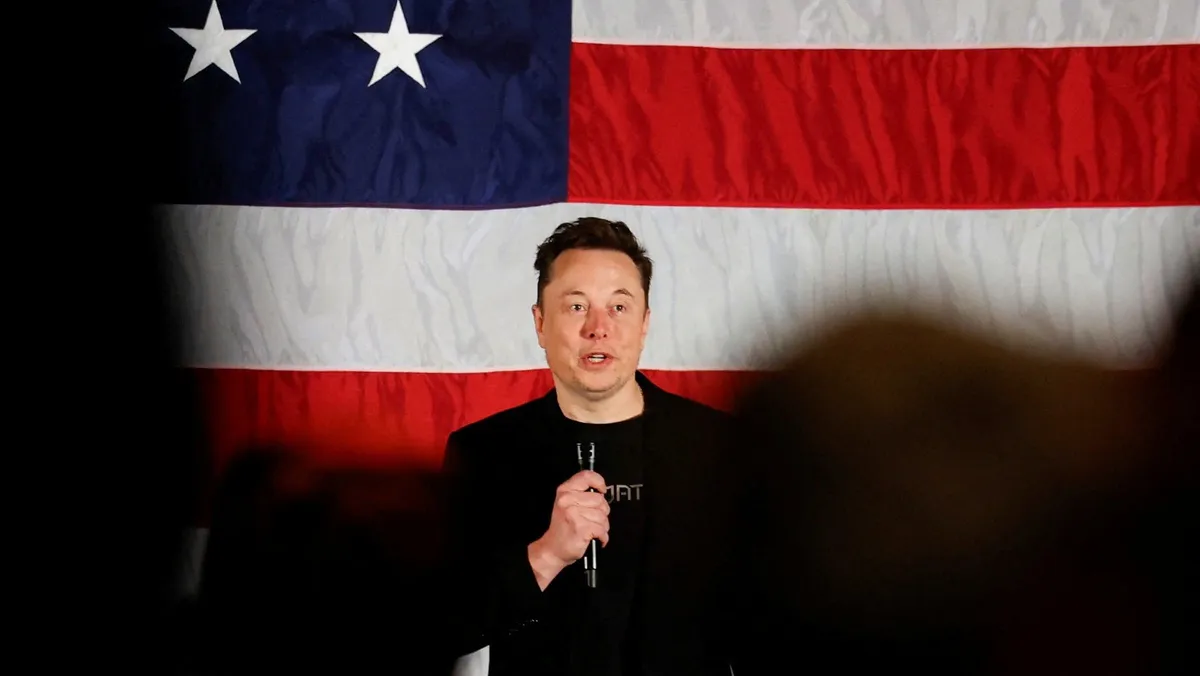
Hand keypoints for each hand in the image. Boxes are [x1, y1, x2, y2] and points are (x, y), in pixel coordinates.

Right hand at [528, 470, 608, 588]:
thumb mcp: (567, 504)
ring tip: (592, 529)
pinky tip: (594, 537)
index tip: (602, 490)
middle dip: (602, 512)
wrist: (552, 549)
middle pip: (600, 500)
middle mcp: (567, 500)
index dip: (599, 482)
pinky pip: (602, 529)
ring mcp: (574, 514)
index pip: (587, 476)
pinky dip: (602, 536)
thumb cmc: (563, 527)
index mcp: (565, 491)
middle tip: (592, 519)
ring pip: (603, 516)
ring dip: (602, 526)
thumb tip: (601, 491)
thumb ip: (581, 494)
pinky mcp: (581, 528)